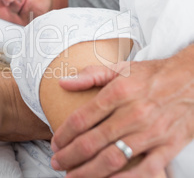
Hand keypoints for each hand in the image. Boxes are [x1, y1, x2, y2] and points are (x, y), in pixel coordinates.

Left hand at [50, 46, 193, 176]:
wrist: (193, 79)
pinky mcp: (168, 146)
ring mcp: (151, 132)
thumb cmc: (152, 75)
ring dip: (89, 171)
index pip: (81, 119)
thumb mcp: (120, 68)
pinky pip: (144, 169)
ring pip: (113, 158)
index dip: (64, 134)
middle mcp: (133, 113)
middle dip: (69, 156)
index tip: (54, 143)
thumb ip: (90, 76)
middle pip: (92, 141)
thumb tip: (62, 82)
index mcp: (118, 92)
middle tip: (56, 162)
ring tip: (72, 176)